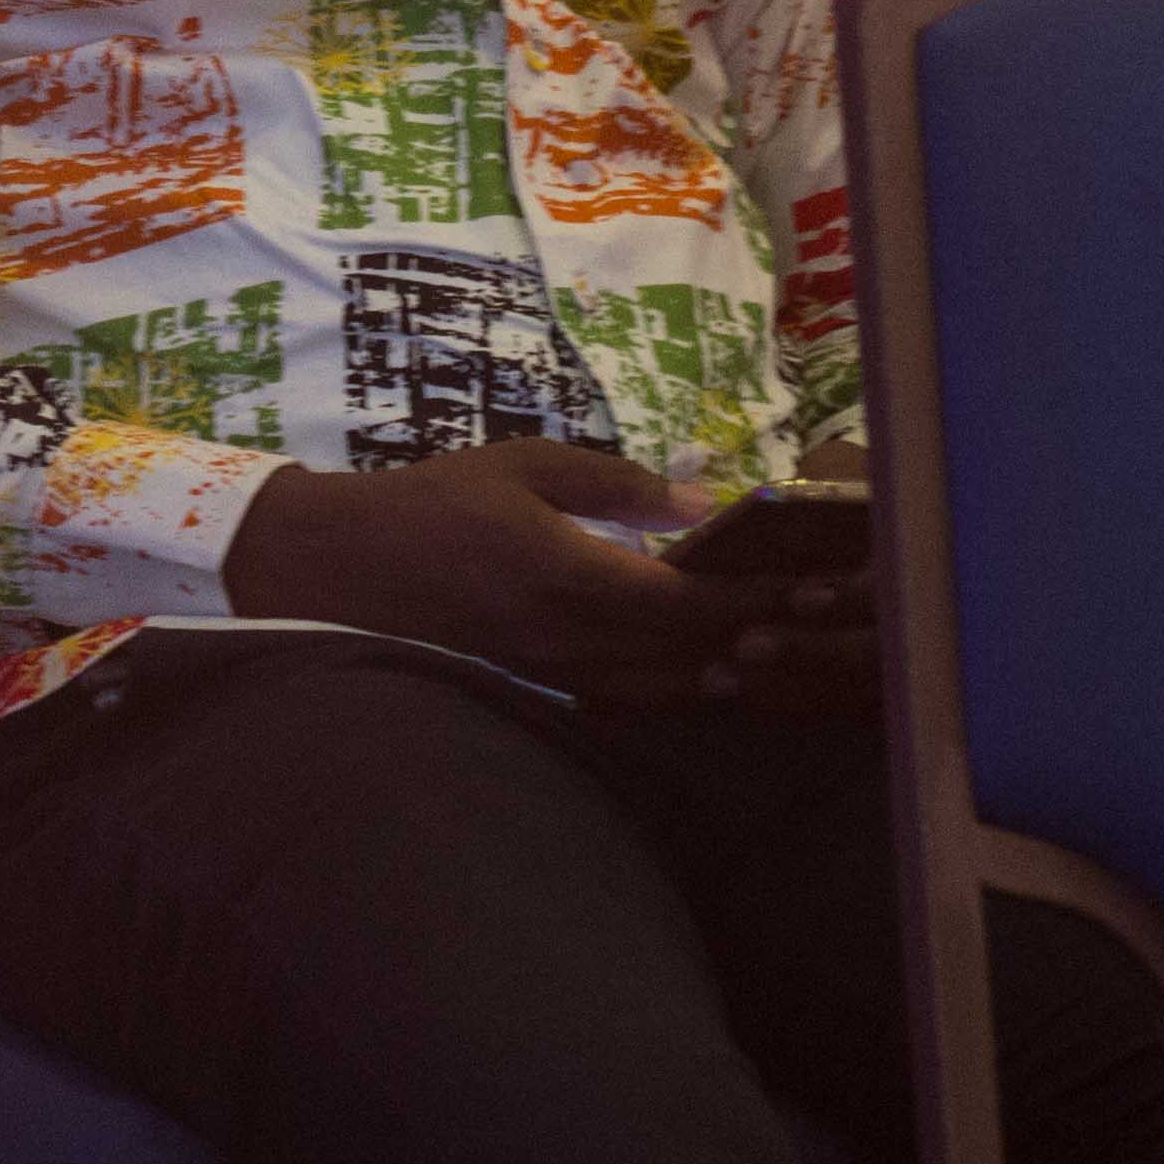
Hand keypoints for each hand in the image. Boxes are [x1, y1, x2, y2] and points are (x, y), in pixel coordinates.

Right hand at [221, 443, 876, 712]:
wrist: (347, 569)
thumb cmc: (436, 502)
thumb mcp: (522, 465)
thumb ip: (613, 483)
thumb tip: (700, 498)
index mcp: (568, 574)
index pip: (687, 600)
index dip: (755, 596)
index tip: (810, 583)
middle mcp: (570, 639)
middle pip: (688, 653)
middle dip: (759, 635)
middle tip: (816, 618)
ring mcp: (555, 674)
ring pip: (663, 689)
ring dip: (725, 672)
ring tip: (777, 650)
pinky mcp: (540, 688)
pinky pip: (626, 697)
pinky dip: (676, 688)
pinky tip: (704, 673)